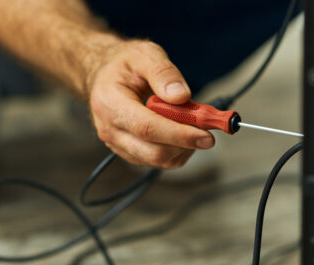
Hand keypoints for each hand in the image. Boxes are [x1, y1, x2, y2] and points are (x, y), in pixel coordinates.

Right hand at [87, 40, 214, 168]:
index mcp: (110, 103)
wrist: (104, 75)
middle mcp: (110, 129)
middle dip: (186, 145)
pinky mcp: (128, 152)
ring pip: (158, 161)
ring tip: (191, 123)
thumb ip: (163, 72)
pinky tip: (181, 131)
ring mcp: (117, 144)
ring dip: (183, 148)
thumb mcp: (144, 54)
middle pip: (153, 152)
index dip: (179, 134)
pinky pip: (157, 162)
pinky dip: (176, 151)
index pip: (147, 128)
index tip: (206, 135)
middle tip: (208, 131)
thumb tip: (181, 97)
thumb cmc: (125, 64)